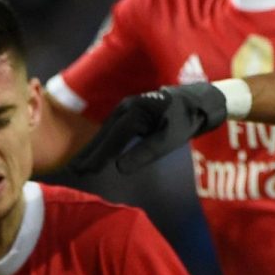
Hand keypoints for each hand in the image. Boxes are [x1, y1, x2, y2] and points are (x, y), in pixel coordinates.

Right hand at [68, 83, 230, 176]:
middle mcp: (127, 106)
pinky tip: (99, 151)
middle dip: (90, 153)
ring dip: (94, 147)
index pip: (112, 138)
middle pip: (104, 133)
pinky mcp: (132, 112)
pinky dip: (104, 141)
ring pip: (106, 130)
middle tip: (75, 170)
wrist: (199, 102)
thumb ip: (145, 153)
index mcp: (135, 111)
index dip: (98, 156)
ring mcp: (128, 108)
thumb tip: (119, 168)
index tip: (86, 171)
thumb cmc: (187, 120)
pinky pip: (113, 129)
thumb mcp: (170, 139)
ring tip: (82, 164)